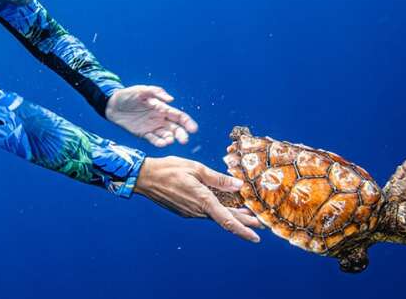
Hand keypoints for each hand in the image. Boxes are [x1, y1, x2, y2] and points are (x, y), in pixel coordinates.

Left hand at [106, 85, 197, 147]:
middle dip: (181, 134)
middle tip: (184, 140)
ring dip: (169, 139)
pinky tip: (162, 144)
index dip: (187, 122)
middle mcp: (160, 119)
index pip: (178, 116)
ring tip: (169, 141)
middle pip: (175, 128)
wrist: (112, 105)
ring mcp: (152, 127)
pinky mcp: (143, 134)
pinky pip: (153, 139)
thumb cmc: (128, 95)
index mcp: (162, 108)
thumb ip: (156, 92)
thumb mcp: (141, 90)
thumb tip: (171, 99)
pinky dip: (158, 142)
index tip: (193, 129)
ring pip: (166, 135)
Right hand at [135, 156, 261, 242]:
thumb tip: (237, 185)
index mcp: (203, 200)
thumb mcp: (196, 168)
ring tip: (247, 212)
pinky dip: (218, 210)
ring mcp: (191, 212)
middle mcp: (198, 211)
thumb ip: (217, 178)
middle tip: (261, 223)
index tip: (256, 237)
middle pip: (225, 219)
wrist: (145, 178)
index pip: (227, 219)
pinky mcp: (185, 211)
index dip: (243, 229)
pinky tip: (224, 205)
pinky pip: (206, 212)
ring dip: (232, 215)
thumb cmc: (169, 169)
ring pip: (216, 215)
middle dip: (244, 222)